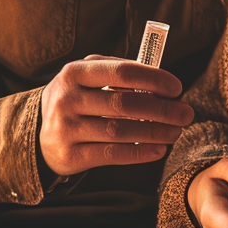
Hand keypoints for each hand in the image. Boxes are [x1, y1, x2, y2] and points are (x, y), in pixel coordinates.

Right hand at [39, 56, 192, 175]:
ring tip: (176, 132)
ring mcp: (66, 128)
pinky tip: (158, 149)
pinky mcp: (69, 155)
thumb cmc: (79, 98)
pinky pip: (112, 154)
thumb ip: (121, 73)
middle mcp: (67, 99)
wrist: (41, 132)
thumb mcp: (89, 77)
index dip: (154, 79)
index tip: (177, 88)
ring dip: (156, 132)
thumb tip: (163, 83)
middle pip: (124, 104)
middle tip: (186, 113)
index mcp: (75, 72)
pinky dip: (140, 153)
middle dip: (162, 109)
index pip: (122, 72)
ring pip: (121, 131)